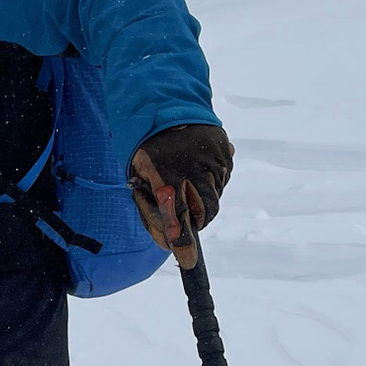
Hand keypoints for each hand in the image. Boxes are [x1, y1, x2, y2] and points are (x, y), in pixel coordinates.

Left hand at [129, 123, 232, 268]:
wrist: (166, 104)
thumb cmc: (147, 147)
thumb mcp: (140, 175)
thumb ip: (152, 209)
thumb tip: (172, 244)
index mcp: (166, 173)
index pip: (176, 215)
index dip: (182, 240)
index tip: (189, 261)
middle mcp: (193, 167)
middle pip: (204, 213)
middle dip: (196, 221)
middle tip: (184, 214)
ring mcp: (212, 158)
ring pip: (214, 196)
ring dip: (202, 198)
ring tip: (184, 179)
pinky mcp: (225, 150)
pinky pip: (222, 178)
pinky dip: (211, 181)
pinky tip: (195, 167)